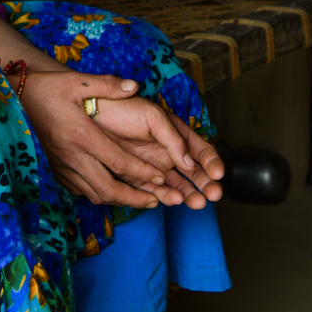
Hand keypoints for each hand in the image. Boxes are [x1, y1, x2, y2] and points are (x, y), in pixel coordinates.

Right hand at [20, 71, 178, 208]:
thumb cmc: (44, 88)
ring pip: (94, 193)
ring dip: (119, 200)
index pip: (119, 162)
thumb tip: (134, 86)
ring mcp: (61, 166)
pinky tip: (109, 191)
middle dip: (135, 198)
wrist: (10, 101)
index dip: (143, 173)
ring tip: (139, 201)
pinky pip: (79, 190)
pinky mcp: (53, 170)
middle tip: (157, 200)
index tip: (162, 178)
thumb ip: (106, 85)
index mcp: (82, 135)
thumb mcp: (75, 81)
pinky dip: (97, 195)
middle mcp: (72, 155)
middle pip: (108, 188)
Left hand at [92, 100, 224, 208]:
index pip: (201, 151)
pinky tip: (174, 200)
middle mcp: (169, 152)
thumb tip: (190, 162)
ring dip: (189, 194)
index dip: (212, 163)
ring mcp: (154, 167)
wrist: (93, 115)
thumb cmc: (124, 109)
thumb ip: (173, 139)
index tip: (218, 174)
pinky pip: (155, 191)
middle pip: (194, 173)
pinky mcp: (138, 178)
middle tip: (214, 194)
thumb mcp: (154, 117)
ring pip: (177, 185)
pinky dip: (165, 197)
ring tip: (197, 202)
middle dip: (206, 184)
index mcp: (177, 134)